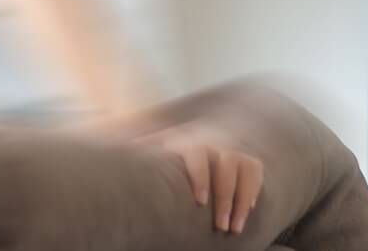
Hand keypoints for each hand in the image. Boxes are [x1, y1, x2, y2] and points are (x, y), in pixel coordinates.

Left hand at [137, 121, 264, 233]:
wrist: (194, 139)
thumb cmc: (166, 156)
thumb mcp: (153, 150)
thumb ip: (140, 151)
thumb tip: (111, 143)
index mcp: (187, 142)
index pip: (197, 154)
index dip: (200, 176)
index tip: (201, 201)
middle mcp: (212, 145)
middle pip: (225, 167)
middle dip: (224, 199)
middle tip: (221, 227)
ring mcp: (232, 151)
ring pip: (245, 170)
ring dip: (242, 200)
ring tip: (235, 228)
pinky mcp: (247, 161)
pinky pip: (256, 172)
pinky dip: (254, 189)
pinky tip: (249, 211)